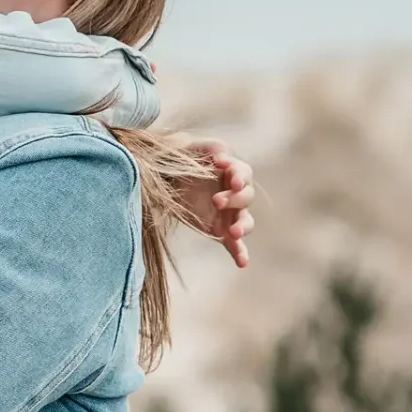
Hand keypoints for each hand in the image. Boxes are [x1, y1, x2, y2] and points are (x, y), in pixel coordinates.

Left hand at [174, 137, 255, 267]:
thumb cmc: (183, 159)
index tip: (230, 177)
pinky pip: (235, 245)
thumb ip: (211, 148)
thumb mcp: (193, 148)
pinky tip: (242, 263)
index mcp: (231, 171)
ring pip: (246, 221)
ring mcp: (229, 214)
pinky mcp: (220, 231)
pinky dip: (240, 253)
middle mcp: (235, 194)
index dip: (239, 175)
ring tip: (233, 232)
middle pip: (246, 197)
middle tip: (216, 201)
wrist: (166, 180)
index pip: (243, 173)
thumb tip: (222, 158)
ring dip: (242, 226)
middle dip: (234, 199)